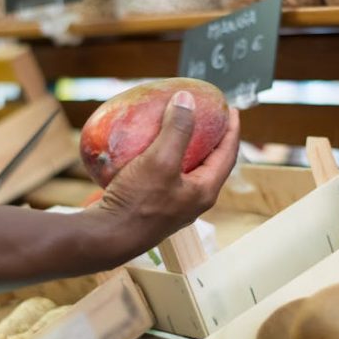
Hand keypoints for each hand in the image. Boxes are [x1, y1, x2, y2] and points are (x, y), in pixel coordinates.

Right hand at [96, 90, 239, 260]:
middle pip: (210, 163)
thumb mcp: (160, 160)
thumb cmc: (137, 203)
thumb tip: (187, 100)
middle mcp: (192, 201)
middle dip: (211, 139)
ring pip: (187, 171)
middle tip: (207, 117)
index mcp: (204, 191)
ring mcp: (173, 206)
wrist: (107, 237)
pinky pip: (165, 177)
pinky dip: (162, 158)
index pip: (227, 155)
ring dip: (186, 149)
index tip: (230, 109)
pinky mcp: (152, 206)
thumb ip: (177, 130)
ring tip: (179, 129)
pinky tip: (147, 148)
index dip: (231, 130)